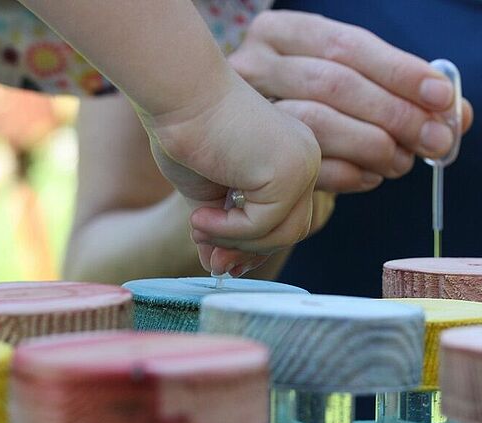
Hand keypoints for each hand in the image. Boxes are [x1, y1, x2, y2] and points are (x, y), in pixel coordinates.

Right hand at [135, 71, 320, 274]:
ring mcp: (302, 164)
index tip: (223, 264)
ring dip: (235, 242)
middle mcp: (305, 160)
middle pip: (292, 231)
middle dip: (248, 252)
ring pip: (283, 234)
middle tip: (212, 262)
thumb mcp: (208, 193)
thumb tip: (218, 269)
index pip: (287, 219)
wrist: (175, 94)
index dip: (256, 247)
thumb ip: (221, 228)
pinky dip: (228, 230)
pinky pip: (262, 225)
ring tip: (198, 226)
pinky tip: (199, 215)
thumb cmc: (186, 131)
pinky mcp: (288, 171)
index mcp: (291, 160)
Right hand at [228, 10, 472, 194]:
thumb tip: (456, 114)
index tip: (442, 98)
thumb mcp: (354, 88)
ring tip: (404, 162)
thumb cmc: (314, 111)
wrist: (257, 152)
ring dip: (372, 145)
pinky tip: (372, 177)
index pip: (348, 45)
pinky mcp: (248, 159)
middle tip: (437, 142)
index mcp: (283, 32)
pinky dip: (347, 174)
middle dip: (395, 114)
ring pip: (316, 123)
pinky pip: (304, 164)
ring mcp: (245, 113)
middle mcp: (255, 64)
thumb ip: (402, 93)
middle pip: (334, 83)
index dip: (399, 71)